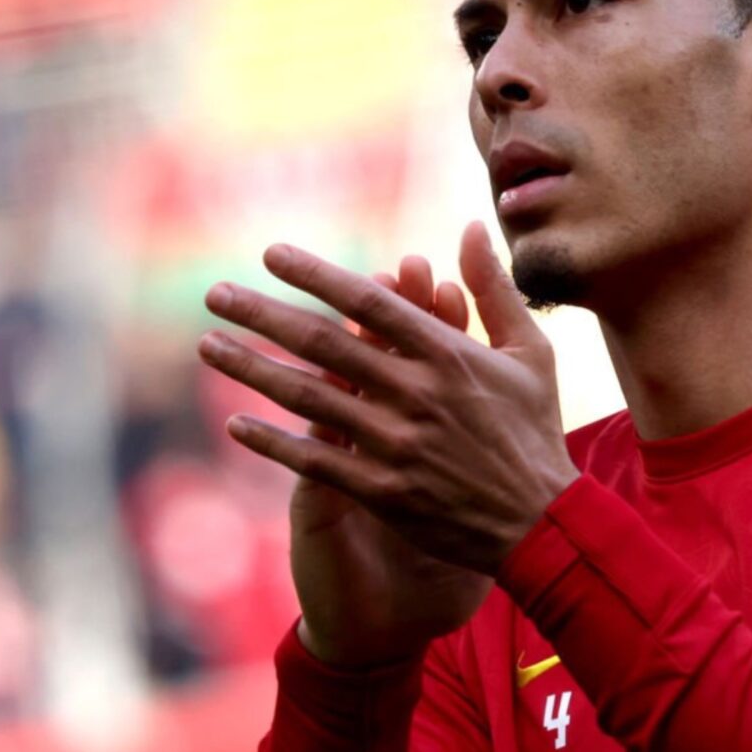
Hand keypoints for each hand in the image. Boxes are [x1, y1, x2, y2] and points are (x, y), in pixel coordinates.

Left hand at [199, 219, 580, 588]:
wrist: (543, 524)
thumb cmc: (535, 432)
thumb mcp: (530, 353)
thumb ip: (493, 289)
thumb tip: (469, 227)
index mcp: (449, 354)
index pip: (369, 302)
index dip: (316, 275)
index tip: (272, 255)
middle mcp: (417, 393)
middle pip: (324, 343)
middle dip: (262, 315)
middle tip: (215, 294)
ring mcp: (397, 444)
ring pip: (310, 398)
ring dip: (253, 369)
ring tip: (208, 346)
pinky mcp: (384, 491)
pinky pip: (315, 461)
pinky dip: (273, 442)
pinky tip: (235, 423)